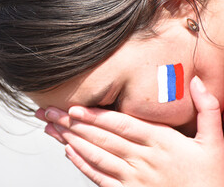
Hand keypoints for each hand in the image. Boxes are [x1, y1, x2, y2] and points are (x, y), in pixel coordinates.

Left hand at [36, 76, 223, 186]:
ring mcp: (134, 179)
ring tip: (51, 129)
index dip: (96, 116)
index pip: (122, 125)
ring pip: (96, 156)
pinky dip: (82, 165)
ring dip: (71, 141)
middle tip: (49, 113)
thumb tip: (196, 80)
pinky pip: (100, 178)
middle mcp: (144, 159)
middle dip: (72, 124)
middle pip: (102, 138)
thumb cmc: (210, 178)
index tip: (74, 108)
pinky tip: (68, 153)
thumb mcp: (216, 142)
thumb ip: (208, 109)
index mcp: (162, 142)